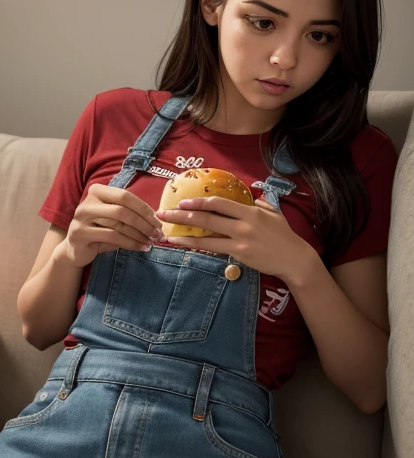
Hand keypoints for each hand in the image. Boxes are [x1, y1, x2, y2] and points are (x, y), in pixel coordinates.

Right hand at [63, 183, 164, 267]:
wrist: (75, 249)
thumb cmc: (99, 231)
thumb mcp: (113, 218)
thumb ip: (128, 212)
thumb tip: (156, 217)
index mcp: (97, 191)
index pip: (125, 196)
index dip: (144, 209)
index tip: (158, 222)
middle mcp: (87, 202)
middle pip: (123, 210)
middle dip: (144, 223)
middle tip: (157, 234)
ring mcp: (81, 218)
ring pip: (118, 224)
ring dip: (139, 235)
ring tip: (150, 242)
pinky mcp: (80, 234)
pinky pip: (112, 237)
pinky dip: (130, 243)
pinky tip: (140, 247)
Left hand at [154, 195, 313, 281]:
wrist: (294, 258)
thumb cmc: (284, 236)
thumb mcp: (274, 214)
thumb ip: (260, 205)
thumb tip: (251, 199)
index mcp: (250, 211)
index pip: (219, 203)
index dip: (199, 201)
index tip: (183, 201)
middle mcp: (243, 223)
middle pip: (207, 217)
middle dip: (182, 215)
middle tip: (164, 213)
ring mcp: (240, 239)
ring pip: (206, 234)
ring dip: (183, 233)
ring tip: (166, 231)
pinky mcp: (239, 254)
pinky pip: (213, 248)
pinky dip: (195, 245)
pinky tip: (182, 244)